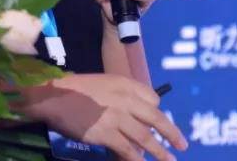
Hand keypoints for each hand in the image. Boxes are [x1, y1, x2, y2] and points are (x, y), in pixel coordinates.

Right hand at [15, 73, 187, 160]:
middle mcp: (126, 99)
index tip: (158, 121)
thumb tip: (130, 113)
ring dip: (160, 152)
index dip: (156, 112)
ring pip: (145, 137)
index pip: (152, 98)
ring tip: (170, 160)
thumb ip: (119, 96)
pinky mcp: (107, 134)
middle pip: (156, 118)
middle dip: (171, 133)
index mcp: (124, 84)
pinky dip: (136, 159)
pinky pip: (127, 150)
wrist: (53, 97)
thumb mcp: (102, 83)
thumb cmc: (74, 89)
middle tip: (183, 145)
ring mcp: (118, 117)